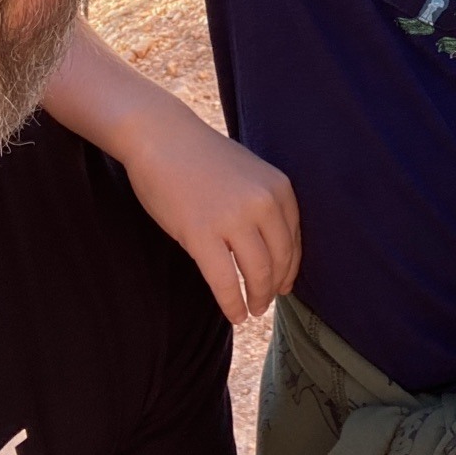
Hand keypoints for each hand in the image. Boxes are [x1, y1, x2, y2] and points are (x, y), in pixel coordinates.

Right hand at [120, 111, 301, 323]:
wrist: (162, 139)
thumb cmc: (202, 158)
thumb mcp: (249, 174)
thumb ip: (265, 205)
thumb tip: (275, 251)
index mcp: (278, 188)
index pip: (293, 241)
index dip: (290, 269)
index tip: (284, 285)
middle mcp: (263, 203)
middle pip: (278, 261)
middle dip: (273, 288)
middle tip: (264, 303)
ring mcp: (233, 220)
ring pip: (257, 274)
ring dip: (256, 299)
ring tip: (251, 310)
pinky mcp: (201, 235)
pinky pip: (224, 282)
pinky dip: (232, 304)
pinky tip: (234, 315)